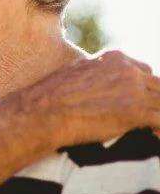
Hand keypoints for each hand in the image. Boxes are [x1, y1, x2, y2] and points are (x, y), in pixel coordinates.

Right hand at [13, 49, 159, 146]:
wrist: (45, 110)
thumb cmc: (53, 94)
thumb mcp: (76, 71)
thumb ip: (96, 72)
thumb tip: (96, 81)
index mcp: (114, 58)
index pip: (144, 71)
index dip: (144, 89)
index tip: (138, 102)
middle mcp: (127, 70)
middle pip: (158, 86)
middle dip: (154, 102)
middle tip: (146, 117)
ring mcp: (133, 90)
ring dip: (157, 114)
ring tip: (150, 128)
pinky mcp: (135, 111)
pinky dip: (159, 129)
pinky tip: (153, 135)